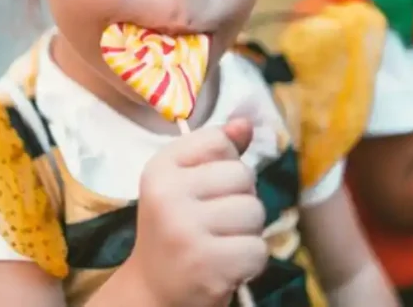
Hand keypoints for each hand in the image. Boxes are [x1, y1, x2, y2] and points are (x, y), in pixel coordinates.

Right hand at [126, 119, 266, 306]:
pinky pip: (258, 249)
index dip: (225, 167)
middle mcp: (167, 195)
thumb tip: (246, 122)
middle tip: (213, 225)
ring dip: (247, 233)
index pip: (220, 141)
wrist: (153, 291)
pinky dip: (250, 262)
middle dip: (240, 201)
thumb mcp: (186, 184)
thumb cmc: (177, 230)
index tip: (203, 192)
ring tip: (219, 245)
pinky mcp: (206, 265)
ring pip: (255, 212)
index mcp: (159, 168)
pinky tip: (224, 267)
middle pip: (243, 176)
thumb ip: (217, 151)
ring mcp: (185, 231)